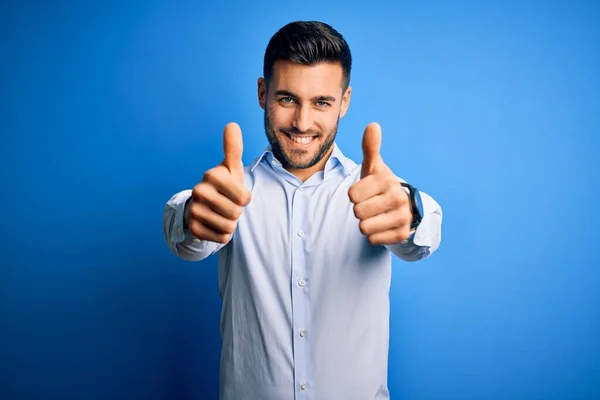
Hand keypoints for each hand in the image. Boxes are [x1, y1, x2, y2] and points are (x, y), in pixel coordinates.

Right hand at [186, 122, 251, 242]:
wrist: (203, 205)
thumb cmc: (223, 185)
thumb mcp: (230, 167)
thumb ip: (233, 148)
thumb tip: (232, 124)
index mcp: (211, 175)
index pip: (244, 198)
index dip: (245, 198)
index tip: (235, 192)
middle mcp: (199, 191)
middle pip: (236, 213)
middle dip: (237, 212)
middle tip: (227, 204)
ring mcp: (194, 210)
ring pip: (229, 226)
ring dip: (230, 223)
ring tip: (221, 214)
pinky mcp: (193, 228)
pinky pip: (220, 238)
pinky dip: (222, 234)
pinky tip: (214, 224)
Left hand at [348, 123, 412, 244]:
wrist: (402, 206)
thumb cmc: (379, 185)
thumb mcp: (373, 167)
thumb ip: (370, 147)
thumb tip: (373, 125)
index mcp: (387, 180)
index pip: (352, 194)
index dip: (354, 194)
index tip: (366, 191)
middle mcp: (398, 198)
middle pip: (357, 212)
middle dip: (360, 209)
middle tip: (371, 204)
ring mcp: (402, 217)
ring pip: (364, 227)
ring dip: (365, 223)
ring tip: (376, 214)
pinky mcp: (402, 234)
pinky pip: (373, 239)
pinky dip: (373, 235)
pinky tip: (382, 225)